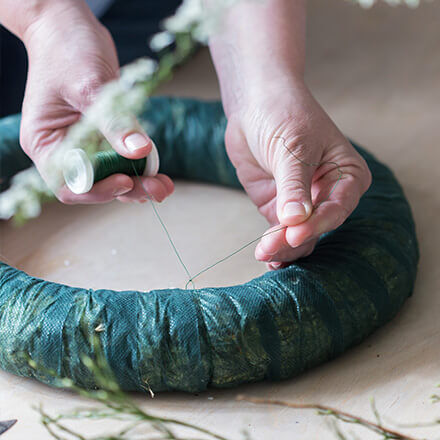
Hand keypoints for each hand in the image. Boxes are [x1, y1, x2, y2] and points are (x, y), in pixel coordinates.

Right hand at [20, 1, 172, 203]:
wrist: (69, 27)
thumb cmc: (67, 48)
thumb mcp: (90, 86)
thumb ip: (114, 122)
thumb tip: (140, 150)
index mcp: (44, 142)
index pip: (68, 182)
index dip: (98, 188)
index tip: (126, 180)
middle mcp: (62, 149)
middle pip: (94, 184)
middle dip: (127, 189)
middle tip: (157, 190)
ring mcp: (83, 144)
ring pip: (111, 175)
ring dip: (138, 182)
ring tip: (164, 185)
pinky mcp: (101, 136)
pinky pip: (120, 158)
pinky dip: (138, 166)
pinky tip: (157, 170)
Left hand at [225, 81, 371, 268]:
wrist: (254, 103)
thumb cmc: (283, 114)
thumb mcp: (293, 148)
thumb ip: (294, 185)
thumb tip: (296, 221)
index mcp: (347, 174)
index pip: (338, 207)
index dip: (318, 223)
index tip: (295, 233)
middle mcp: (328, 192)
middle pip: (318, 226)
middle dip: (295, 239)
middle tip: (271, 248)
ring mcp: (302, 202)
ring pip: (300, 234)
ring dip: (283, 247)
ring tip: (264, 254)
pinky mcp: (279, 206)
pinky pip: (280, 232)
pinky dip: (274, 244)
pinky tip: (267, 257)